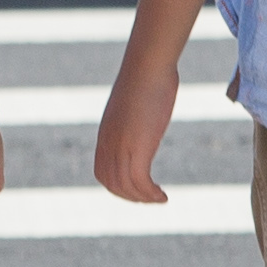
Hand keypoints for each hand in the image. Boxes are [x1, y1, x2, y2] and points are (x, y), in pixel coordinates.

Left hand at [95, 56, 181, 203]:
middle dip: (130, 197)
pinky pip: (141, 182)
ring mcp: (122, 146)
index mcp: (106, 134)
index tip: (137, 189)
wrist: (148, 65)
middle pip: (112, 184)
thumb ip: (135, 111)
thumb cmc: (146, 75)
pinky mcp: (138, 147)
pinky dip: (151, 195)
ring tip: (159, 200)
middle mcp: (109, 143)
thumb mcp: (135, 100)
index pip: (102, 172)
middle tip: (150, 199)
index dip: (117, 187)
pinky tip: (164, 196)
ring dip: (143, 199)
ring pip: (126, 187)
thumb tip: (145, 103)